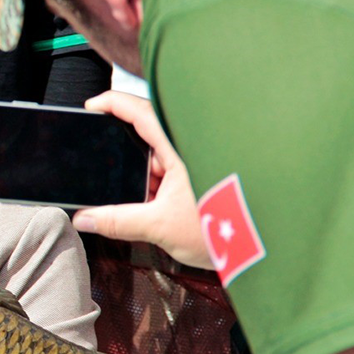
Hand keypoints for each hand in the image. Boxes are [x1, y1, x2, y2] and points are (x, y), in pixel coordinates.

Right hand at [70, 91, 210, 268]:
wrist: (269, 249)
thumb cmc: (226, 230)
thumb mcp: (159, 227)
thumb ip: (116, 222)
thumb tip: (85, 219)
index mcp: (179, 146)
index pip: (138, 109)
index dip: (110, 103)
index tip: (90, 107)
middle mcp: (190, 146)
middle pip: (145, 136)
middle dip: (126, 159)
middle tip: (115, 180)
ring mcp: (198, 160)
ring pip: (159, 158)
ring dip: (145, 178)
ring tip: (148, 205)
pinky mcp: (205, 175)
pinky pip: (172, 171)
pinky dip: (159, 186)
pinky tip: (158, 208)